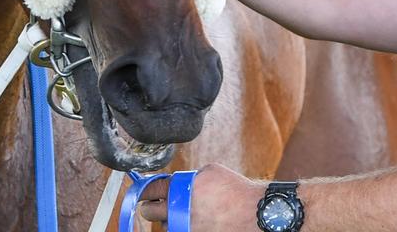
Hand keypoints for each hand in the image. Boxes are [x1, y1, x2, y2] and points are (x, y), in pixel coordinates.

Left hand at [136, 164, 264, 230]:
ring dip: (169, 219)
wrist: (255, 212)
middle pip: (149, 212)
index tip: (141, 191)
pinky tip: (196, 220)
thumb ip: (188, 176)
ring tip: (185, 212)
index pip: (151, 189)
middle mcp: (180, 212)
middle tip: (155, 203)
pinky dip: (183, 227)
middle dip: (150, 206)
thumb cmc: (234, 189)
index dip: (143, 189)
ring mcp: (187, 228)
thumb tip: (173, 182)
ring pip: (165, 226)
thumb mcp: (210, 171)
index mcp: (181, 190)